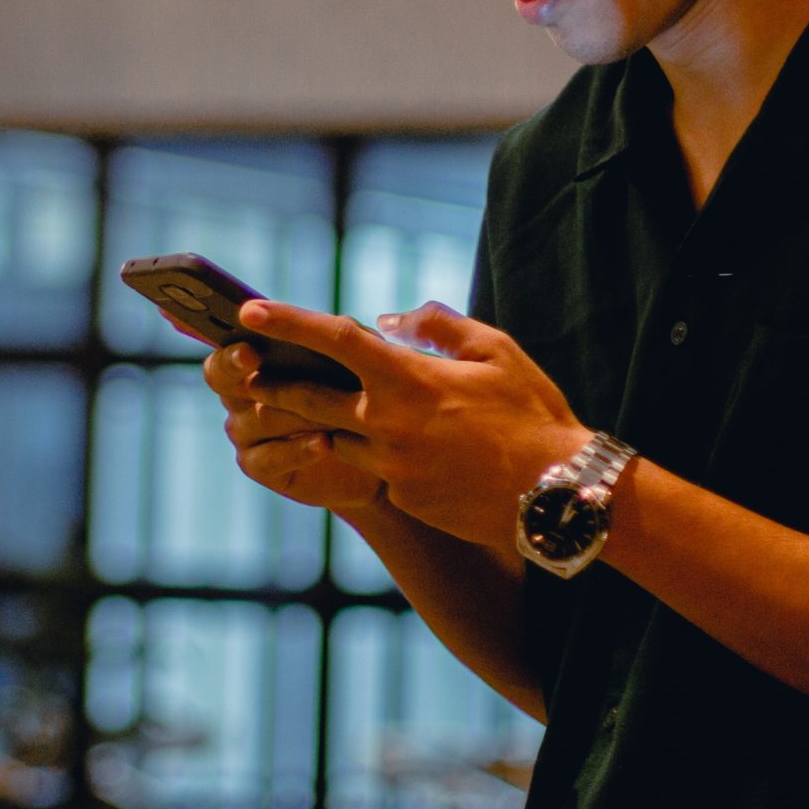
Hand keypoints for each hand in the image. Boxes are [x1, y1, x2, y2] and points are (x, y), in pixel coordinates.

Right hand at [194, 338, 387, 513]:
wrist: (374, 452)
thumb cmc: (354, 394)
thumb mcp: (348, 361)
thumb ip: (333, 339)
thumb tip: (327, 323)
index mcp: (250, 364)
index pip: (224, 353)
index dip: (231, 350)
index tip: (250, 347)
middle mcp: (239, 396)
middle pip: (223, 380)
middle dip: (236, 366)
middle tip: (253, 357)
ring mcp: (245, 434)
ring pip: (260, 417)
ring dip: (297, 411)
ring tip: (331, 408)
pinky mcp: (259, 466)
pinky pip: (271, 457)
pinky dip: (299, 449)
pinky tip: (326, 443)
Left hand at [233, 298, 587, 549]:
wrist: (559, 496)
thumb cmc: (532, 414)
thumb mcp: (494, 350)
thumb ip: (436, 326)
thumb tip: (388, 321)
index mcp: (407, 379)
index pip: (332, 339)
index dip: (286, 320)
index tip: (249, 309)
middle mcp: (387, 425)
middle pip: (308, 399)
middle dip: (273, 383)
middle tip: (249, 373)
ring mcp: (391, 468)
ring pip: (336, 439)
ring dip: (323, 423)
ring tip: (313, 407)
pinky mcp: (403, 499)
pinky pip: (374, 470)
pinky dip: (375, 454)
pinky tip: (402, 450)